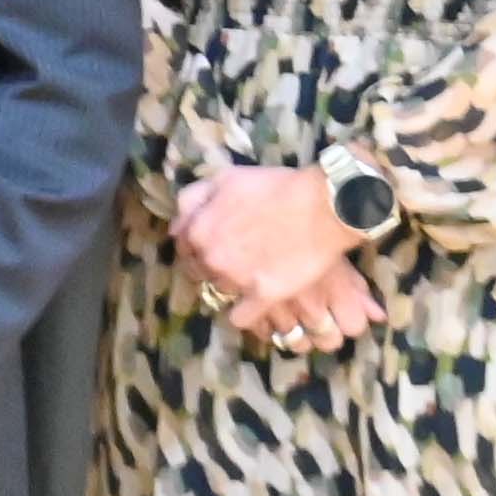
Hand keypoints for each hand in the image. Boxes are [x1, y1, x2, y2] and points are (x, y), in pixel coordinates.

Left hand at [174, 168, 387, 353]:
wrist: (320, 206)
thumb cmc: (274, 187)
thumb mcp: (225, 179)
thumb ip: (193, 200)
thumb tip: (176, 226)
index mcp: (199, 230)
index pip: (184, 248)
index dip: (199, 246)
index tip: (215, 244)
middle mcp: (210, 258)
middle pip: (200, 272)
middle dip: (213, 266)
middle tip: (237, 258)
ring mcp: (235, 280)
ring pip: (221, 292)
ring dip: (232, 286)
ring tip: (254, 274)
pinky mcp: (261, 297)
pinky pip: (240, 317)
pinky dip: (245, 313)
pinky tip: (256, 301)